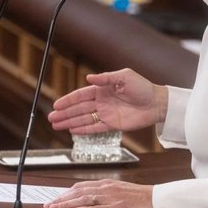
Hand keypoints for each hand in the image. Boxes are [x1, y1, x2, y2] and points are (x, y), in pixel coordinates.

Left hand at [44, 179, 154, 207]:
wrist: (155, 198)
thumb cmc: (139, 195)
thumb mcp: (119, 189)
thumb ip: (105, 191)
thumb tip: (90, 196)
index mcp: (106, 183)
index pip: (81, 186)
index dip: (66, 192)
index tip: (55, 198)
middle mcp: (106, 187)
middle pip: (78, 192)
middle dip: (61, 198)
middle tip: (48, 204)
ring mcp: (110, 197)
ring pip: (84, 199)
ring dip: (67, 204)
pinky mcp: (116, 207)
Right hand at [47, 68, 167, 133]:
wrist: (157, 103)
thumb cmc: (142, 87)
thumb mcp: (125, 77)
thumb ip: (106, 78)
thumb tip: (90, 77)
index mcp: (103, 89)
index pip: (81, 95)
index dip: (68, 100)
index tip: (57, 105)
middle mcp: (102, 102)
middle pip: (79, 108)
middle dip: (64, 113)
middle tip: (51, 118)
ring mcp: (106, 114)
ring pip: (84, 119)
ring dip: (70, 122)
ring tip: (56, 125)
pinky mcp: (113, 125)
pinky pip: (95, 128)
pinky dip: (83, 129)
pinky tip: (72, 130)